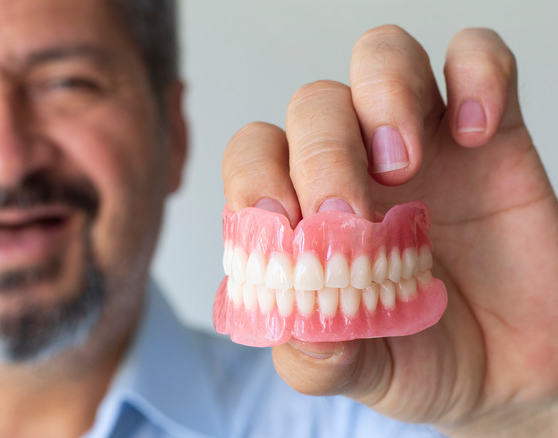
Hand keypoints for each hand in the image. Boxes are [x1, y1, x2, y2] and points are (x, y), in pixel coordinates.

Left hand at [221, 25, 557, 435]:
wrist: (512, 371)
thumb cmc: (422, 357)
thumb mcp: (362, 372)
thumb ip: (317, 359)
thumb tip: (294, 329)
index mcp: (307, 211)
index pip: (255, 154)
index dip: (256, 175)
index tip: (286, 223)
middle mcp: (354, 166)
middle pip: (315, 105)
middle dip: (323, 152)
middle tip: (352, 214)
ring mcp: (421, 140)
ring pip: (380, 57)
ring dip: (383, 94)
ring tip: (406, 165)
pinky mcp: (489, 131)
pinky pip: (475, 56)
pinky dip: (475, 74)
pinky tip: (476, 133)